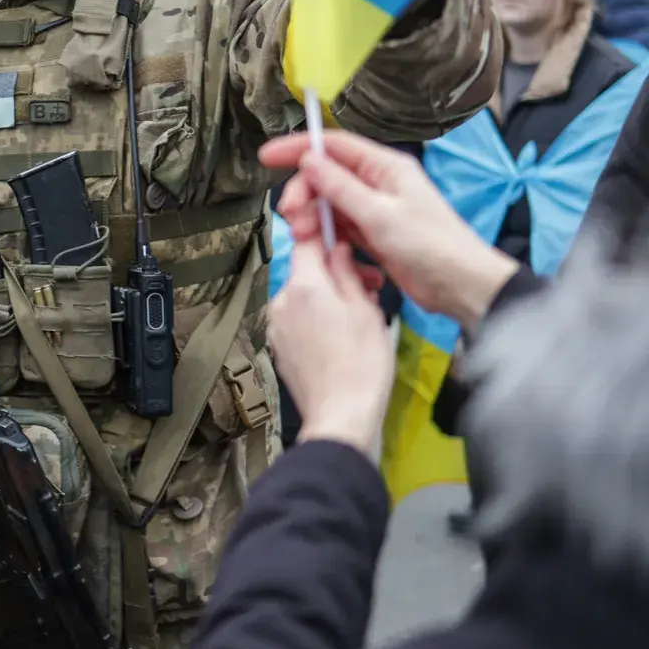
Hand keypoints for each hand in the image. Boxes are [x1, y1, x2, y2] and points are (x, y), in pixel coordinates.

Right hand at [261, 130, 519, 330]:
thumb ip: (341, 187)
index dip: (299, 148)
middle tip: (291, 216)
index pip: (334, 146)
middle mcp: (379, 183)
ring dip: (312, 216)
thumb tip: (310, 160)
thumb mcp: (379, 214)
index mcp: (385, 167)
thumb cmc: (430, 245)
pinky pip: (340, 226)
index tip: (268, 157)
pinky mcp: (375, 234)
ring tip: (303, 235)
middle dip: (303, 192)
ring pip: (330, 203)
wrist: (460, 285)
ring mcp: (376, 209)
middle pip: (327, 176)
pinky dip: (325, 233)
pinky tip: (319, 246)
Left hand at [270, 240, 392, 450]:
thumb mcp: (365, 309)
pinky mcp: (279, 349)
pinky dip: (317, 320)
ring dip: (328, 298)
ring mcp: (276, 327)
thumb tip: (336, 247)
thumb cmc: (361, 362)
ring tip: (361, 315)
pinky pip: (298, 321)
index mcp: (303, 286)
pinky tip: (341, 337)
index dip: (323, 233)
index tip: (340, 231)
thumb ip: (347, 272)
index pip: (306, 242)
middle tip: (372, 287)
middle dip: (337, 274)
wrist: (341, 416)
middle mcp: (281, 302)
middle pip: (308, 273)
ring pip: (304, 298)